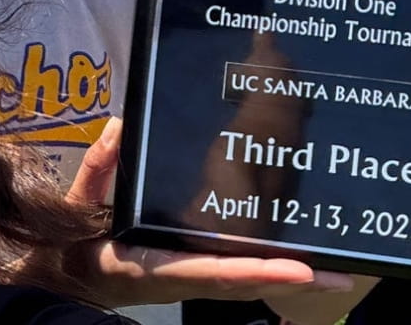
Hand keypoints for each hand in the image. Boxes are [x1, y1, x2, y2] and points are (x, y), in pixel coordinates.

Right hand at [63, 121, 356, 305]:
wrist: (69, 279)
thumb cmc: (76, 243)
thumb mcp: (79, 204)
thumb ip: (98, 169)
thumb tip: (120, 126)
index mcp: (156, 266)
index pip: (214, 271)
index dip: (257, 271)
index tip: (300, 271)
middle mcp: (183, 278)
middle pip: (247, 284)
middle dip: (293, 283)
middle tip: (341, 278)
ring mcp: (193, 280)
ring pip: (251, 284)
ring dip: (293, 282)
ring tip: (340, 274)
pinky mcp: (197, 276)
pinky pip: (241, 278)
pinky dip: (274, 274)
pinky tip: (306, 268)